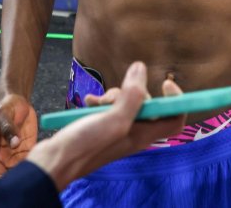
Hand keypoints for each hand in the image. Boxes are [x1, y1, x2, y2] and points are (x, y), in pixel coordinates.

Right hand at [0, 93, 38, 177]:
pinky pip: (33, 162)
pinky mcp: (28, 150)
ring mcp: (17, 155)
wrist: (18, 102)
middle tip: (32, 178)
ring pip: (22, 172)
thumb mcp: (3, 114)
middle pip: (10, 177)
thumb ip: (7, 128)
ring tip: (41, 171)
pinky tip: (45, 163)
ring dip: (30, 174)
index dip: (4, 181)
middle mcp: (5, 157)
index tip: (16, 182)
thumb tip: (14, 143)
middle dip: (19, 181)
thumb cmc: (6, 107)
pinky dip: (38, 165)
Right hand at [26, 62, 186, 189]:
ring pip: (125, 103)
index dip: (176, 101)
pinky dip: (100, 101)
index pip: (175, 119)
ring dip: (112, 96)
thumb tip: (141, 68)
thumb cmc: (84, 147)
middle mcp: (134, 133)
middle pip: (148, 105)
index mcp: (143, 135)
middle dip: (133, 92)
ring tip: (96, 102)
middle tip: (116, 95)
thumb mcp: (113, 120)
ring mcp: (117, 130)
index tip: (164, 83)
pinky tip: (88, 103)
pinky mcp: (101, 127)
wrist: (53, 162)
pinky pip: (108, 107)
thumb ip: (132, 96)